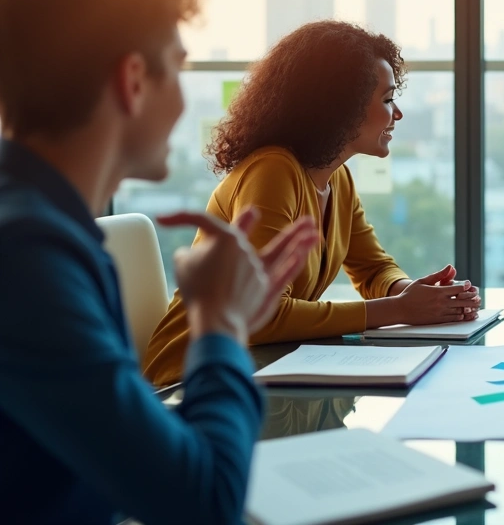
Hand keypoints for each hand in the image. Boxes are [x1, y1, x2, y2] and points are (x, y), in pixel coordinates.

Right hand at [161, 208, 318, 343]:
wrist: (218, 321)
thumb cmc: (198, 293)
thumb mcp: (183, 266)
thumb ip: (191, 254)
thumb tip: (196, 254)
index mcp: (223, 241)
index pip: (203, 222)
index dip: (180, 218)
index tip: (163, 220)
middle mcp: (245, 251)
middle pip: (243, 235)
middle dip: (247, 222)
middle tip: (254, 211)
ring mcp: (259, 269)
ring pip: (280, 249)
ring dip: (297, 236)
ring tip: (312, 227)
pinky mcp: (268, 288)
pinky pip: (285, 271)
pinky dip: (296, 261)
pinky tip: (305, 253)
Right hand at [393, 265, 481, 324]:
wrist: (400, 309)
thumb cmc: (410, 294)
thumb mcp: (423, 281)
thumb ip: (438, 275)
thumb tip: (450, 266)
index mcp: (438, 291)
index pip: (458, 289)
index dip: (466, 287)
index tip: (470, 286)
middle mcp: (441, 302)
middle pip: (462, 301)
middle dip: (472, 299)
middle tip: (478, 298)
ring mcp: (440, 312)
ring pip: (459, 311)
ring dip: (469, 309)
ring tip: (476, 307)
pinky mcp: (437, 320)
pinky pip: (453, 319)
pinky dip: (461, 317)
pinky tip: (465, 315)